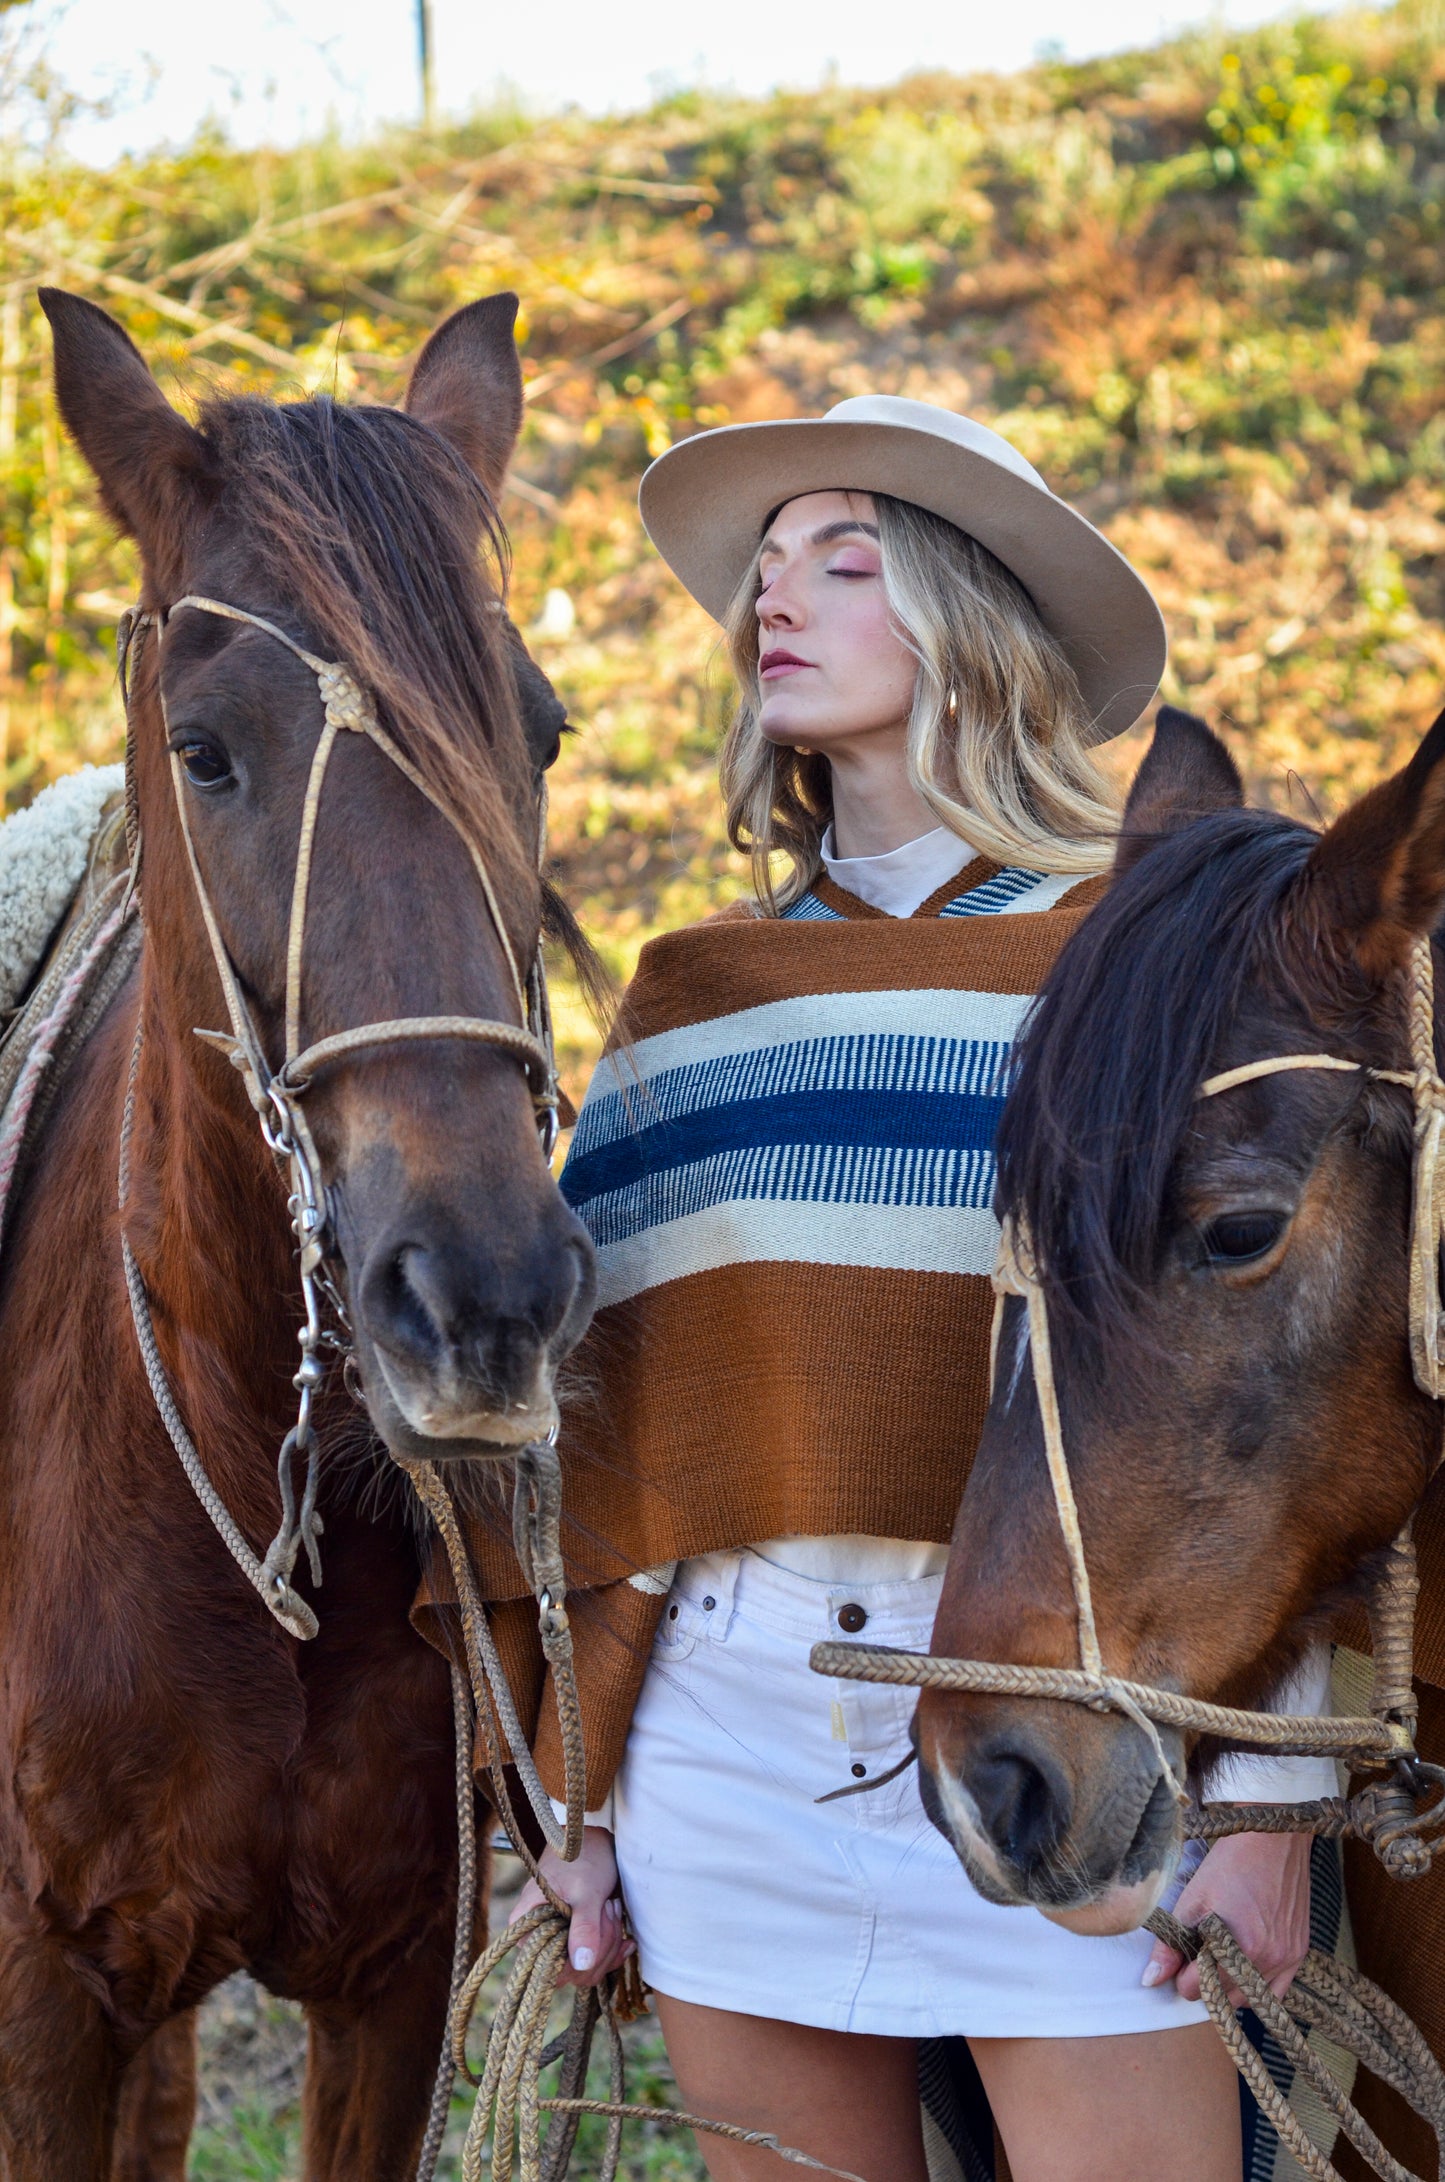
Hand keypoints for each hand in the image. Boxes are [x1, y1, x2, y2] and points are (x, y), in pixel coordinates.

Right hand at [509, 1826, 634, 1990]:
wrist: (595, 1841)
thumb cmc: (584, 1858)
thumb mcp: (586, 1891)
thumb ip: (584, 1928)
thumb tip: (581, 1965)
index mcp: (527, 1923)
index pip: (548, 1966)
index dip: (577, 1957)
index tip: (595, 1920)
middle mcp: (539, 1937)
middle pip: (572, 1971)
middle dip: (600, 1945)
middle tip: (609, 1908)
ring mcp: (559, 1940)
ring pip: (587, 1970)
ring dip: (609, 1943)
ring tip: (613, 1908)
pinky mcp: (578, 1940)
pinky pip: (596, 1964)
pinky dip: (614, 1952)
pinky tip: (627, 1940)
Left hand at [1144, 1830, 1310, 2003]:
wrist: (1271, 1840)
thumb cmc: (1228, 1864)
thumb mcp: (1191, 1899)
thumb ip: (1170, 1944)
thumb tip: (1150, 1979)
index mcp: (1240, 1946)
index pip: (1196, 1990)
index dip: (1182, 1974)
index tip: (1182, 1955)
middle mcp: (1268, 1958)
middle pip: (1222, 1998)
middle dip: (1204, 1981)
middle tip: (1198, 1952)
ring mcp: (1287, 1958)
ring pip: (1248, 1999)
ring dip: (1228, 1987)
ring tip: (1219, 1956)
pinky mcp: (1298, 1954)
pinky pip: (1275, 1994)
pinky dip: (1255, 1988)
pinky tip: (1243, 1968)